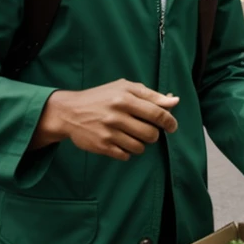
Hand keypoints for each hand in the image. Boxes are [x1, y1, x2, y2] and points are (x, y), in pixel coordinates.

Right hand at [31, 81, 178, 160]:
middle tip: (146, 130)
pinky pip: (126, 155)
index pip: (157, 114)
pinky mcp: (102, 146)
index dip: (169, 122)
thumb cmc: (101, 97)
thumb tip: (174, 101)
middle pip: (151, 134)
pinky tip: (120, 142)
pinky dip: (127, 151)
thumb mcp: (124, 88)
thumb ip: (150, 95)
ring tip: (131, 135)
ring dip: (140, 143)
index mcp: (125, 98)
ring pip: (140, 147)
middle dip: (153, 134)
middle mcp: (117, 115)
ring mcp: (109, 132)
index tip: (171, 126)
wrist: (69, 111)